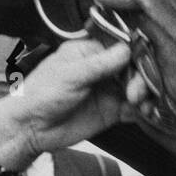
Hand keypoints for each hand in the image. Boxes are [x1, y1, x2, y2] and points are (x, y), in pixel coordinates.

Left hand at [0, 38, 150, 172]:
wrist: (30, 129)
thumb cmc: (41, 94)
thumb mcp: (70, 75)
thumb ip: (100, 64)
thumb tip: (128, 49)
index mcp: (90, 51)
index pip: (122, 47)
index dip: (136, 55)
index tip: (143, 66)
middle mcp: (103, 69)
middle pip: (134, 67)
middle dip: (141, 79)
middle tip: (134, 93)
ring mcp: (108, 90)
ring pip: (138, 87)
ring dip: (145, 94)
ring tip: (139, 104)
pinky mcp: (112, 111)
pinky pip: (134, 108)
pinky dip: (142, 110)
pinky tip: (142, 114)